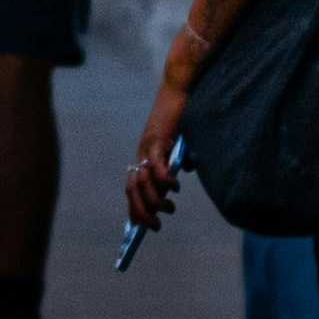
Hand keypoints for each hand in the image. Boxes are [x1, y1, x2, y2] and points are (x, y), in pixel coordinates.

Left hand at [121, 50, 195, 234]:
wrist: (180, 89)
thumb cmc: (181, 115)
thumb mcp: (181, 144)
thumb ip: (180, 159)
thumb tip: (186, 170)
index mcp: (145, 156)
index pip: (132, 187)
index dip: (133, 208)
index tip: (136, 229)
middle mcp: (142, 153)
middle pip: (132, 189)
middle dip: (141, 212)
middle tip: (154, 226)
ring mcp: (148, 147)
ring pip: (142, 182)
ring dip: (155, 200)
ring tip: (169, 209)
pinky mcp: (158, 139)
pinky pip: (156, 166)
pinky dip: (164, 180)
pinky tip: (175, 188)